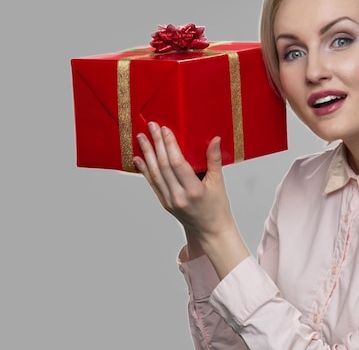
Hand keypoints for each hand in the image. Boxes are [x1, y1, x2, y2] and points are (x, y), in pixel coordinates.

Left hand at [133, 122, 232, 239]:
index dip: (170, 145)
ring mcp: (169, 201)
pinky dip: (144, 170)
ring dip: (147, 154)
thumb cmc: (218, 207)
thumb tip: (215, 139)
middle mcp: (178, 197)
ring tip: (142, 138)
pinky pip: (152, 183)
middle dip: (157, 144)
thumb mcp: (219, 183)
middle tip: (151, 127)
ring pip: (155, 174)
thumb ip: (215, 160)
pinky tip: (139, 158)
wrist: (210, 231)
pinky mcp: (164, 203)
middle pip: (163, 166)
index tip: (165, 130)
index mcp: (194, 191)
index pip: (177, 163)